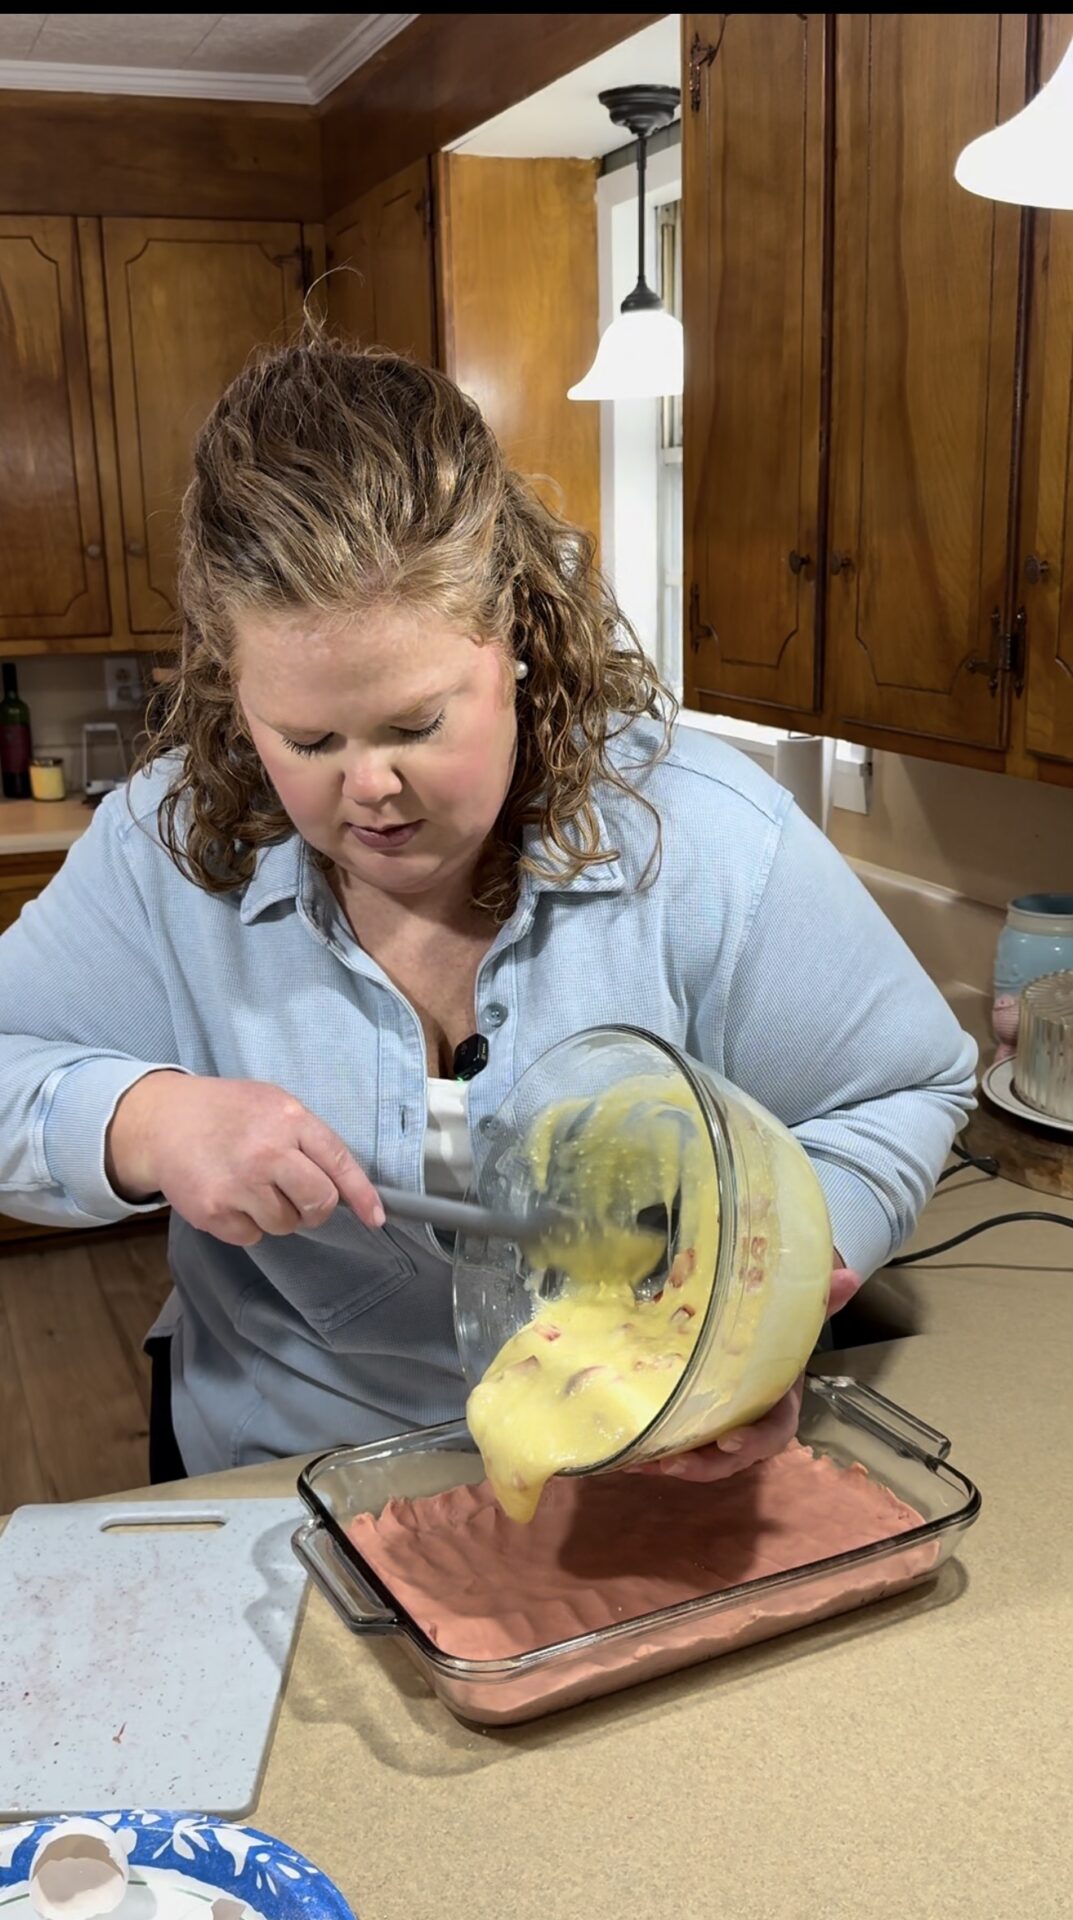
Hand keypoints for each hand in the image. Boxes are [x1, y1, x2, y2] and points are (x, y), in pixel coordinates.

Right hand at [105, 1070, 384, 1245]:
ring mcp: (239, 1184)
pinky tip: (230, 1196)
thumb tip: (344, 1184)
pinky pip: (252, 1237)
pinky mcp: (214, 1211)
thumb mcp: (274, 1105)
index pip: (339, 1163)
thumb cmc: (227, 1112)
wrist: (163, 1121)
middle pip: (319, 1203)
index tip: (375, 1218)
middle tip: (300, 1199)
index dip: (362, 1195)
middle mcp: (267, 1152)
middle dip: (315, 1208)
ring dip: (276, 1214)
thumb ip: (308, 1138)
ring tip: (251, 1186)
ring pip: (285, 1225)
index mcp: (289, 1119)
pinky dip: (245, 1224)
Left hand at [632, 1263, 862, 1483]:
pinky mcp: (691, 1427)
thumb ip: (818, 1301)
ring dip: (671, 1464)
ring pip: (699, 1458)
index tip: (727, 1442)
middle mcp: (747, 1425)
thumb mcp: (795, 1319)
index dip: (753, 1442)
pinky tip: (626, 1455)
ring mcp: (718, 1430)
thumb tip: (849, 1274)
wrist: (756, 1338)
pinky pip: (675, 1445)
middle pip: (730, 1458)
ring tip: (641, 1462)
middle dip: (703, 1465)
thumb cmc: (776, 1336)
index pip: (772, 1433)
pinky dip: (652, 1453)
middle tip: (672, 1463)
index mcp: (776, 1405)